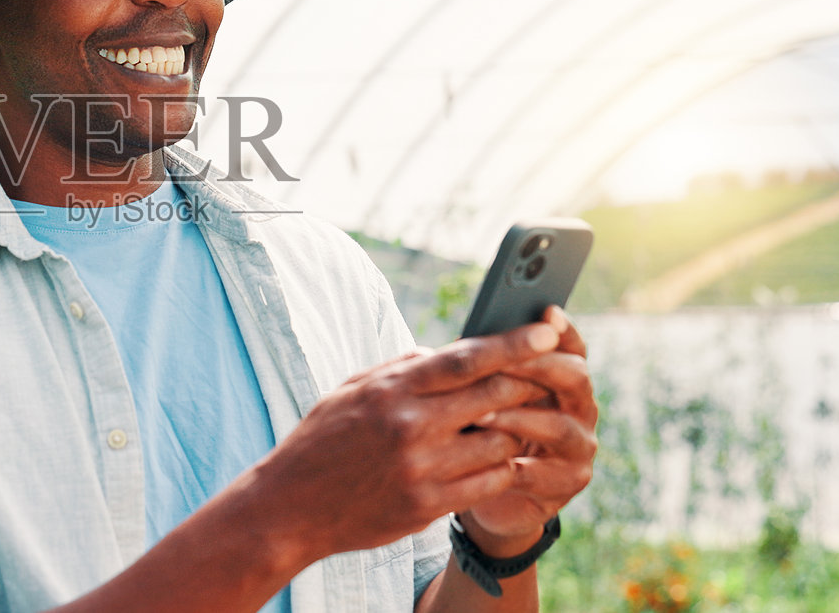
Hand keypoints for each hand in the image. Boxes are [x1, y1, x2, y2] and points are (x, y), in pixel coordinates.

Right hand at [244, 321, 563, 566]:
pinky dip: (501, 467)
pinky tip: (494, 460)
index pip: (467, 358)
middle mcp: (410, 426)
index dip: (514, 343)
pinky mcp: (427, 506)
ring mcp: (422, 469)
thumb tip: (450, 352)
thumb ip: (401, 369)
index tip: (548, 332)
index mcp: (391, 390)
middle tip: (544, 380)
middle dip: (527, 384)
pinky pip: (490, 481)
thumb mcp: (351, 391)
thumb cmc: (322, 441)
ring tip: (508, 424)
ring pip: (501, 441)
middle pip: (495, 395)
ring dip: (514, 430)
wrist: (290, 507)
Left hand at [458, 307, 597, 553]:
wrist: (480, 485)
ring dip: (520, 418)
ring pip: (560, 426)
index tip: (547, 312)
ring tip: (482, 416)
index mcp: (561, 377)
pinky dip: (516, 467)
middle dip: (538, 367)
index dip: (563, 330)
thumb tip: (462, 341)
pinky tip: (490, 461)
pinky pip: (546, 474)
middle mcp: (579, 407)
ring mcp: (578, 446)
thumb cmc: (478, 426)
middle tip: (501, 362)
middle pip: (575, 377)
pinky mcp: (567, 483)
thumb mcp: (479, 392)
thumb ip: (483, 368)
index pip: (571, 346)